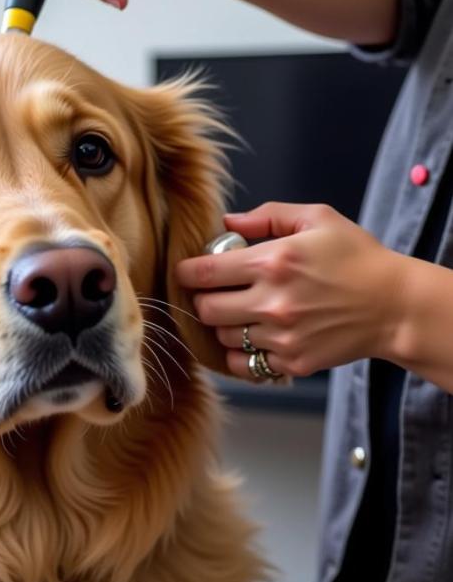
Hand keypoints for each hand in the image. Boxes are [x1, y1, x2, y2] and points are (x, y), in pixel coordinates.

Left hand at [175, 203, 407, 380]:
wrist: (395, 306)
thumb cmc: (356, 257)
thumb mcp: (318, 219)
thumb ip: (268, 216)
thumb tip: (227, 223)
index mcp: (273, 262)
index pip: (202, 274)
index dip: (186, 273)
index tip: (187, 272)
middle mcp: (272, 302)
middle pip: (205, 310)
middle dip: (203, 300)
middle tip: (216, 293)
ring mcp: (281, 336)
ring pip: (222, 337)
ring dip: (225, 326)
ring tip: (242, 313)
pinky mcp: (291, 361)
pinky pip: (245, 365)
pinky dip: (242, 355)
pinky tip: (253, 339)